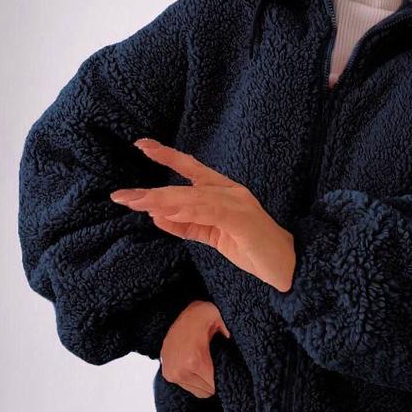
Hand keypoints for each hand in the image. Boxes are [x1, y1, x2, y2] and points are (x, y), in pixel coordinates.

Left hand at [109, 138, 296, 291]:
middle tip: (122, 196)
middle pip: (185, 185)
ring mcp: (238, 204)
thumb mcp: (213, 237)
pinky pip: (211, 212)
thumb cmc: (253, 250)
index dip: (167, 156)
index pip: (191, 169)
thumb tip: (155, 215)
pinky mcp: (243, 221)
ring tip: (137, 203)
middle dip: (152, 191)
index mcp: (224, 192)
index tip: (141, 145)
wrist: (289, 266)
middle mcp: (230, 192)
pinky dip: (188, 211)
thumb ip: (187, 225)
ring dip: (163, 200)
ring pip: (194, 197)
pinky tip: (167, 212)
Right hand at [160, 300, 230, 398]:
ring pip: (199, 391)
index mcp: (195, 361)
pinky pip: (189, 387)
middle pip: (208, 391)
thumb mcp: (220, 320)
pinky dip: (197, 381)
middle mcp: (181, 371)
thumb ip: (230, 333)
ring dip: (206, 382)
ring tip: (211, 367)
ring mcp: (172, 374)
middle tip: (222, 368)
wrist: (182, 315)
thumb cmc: (202, 316)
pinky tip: (201, 368)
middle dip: (216, 381)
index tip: (231, 373)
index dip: (225, 380)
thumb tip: (237, 344)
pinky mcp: (168, 374)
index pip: (214, 386)